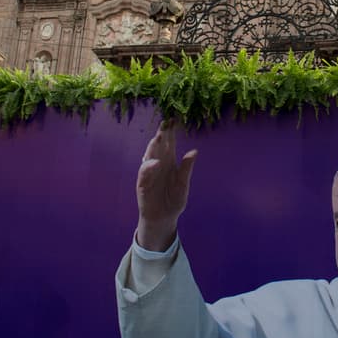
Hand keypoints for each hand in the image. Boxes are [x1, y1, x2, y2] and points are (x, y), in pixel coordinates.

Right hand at [134, 120, 197, 251]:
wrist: (164, 218)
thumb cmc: (174, 200)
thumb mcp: (183, 184)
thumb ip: (186, 168)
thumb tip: (194, 151)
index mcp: (169, 162)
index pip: (169, 143)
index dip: (171, 131)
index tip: (174, 119)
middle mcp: (158, 164)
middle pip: (159, 146)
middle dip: (161, 134)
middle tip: (165, 122)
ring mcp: (149, 173)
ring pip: (149, 156)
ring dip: (153, 147)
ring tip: (158, 137)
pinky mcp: (143, 185)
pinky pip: (144, 174)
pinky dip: (149, 168)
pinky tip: (156, 163)